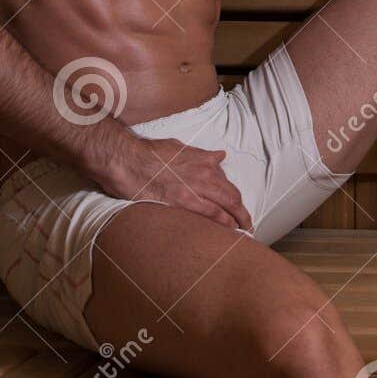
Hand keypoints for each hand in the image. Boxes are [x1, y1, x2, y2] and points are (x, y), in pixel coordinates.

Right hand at [94, 137, 254, 232]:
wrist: (129, 160)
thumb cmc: (149, 153)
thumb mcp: (179, 147)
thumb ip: (200, 155)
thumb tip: (217, 156)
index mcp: (203, 160)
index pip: (226, 182)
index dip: (234, 196)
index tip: (236, 205)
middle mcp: (205, 173)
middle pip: (232, 195)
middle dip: (242, 211)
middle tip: (247, 222)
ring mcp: (196, 188)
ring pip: (227, 206)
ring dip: (239, 219)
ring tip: (244, 230)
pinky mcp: (184, 202)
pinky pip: (212, 214)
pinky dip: (224, 222)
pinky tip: (230, 230)